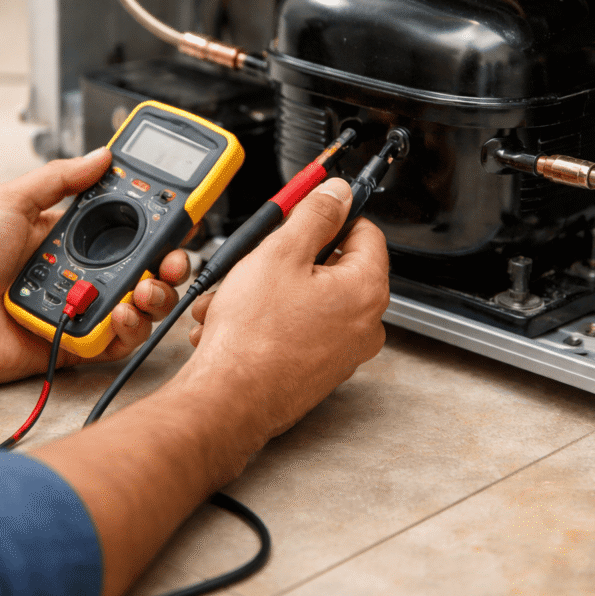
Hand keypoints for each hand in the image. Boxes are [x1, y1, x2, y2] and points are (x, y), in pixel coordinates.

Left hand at [0, 149, 189, 383]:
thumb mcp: (11, 203)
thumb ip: (60, 179)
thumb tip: (101, 155)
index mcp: (71, 235)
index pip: (130, 225)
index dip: (161, 221)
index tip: (184, 213)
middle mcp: (85, 271)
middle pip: (147, 266)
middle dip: (171, 261)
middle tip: (172, 257)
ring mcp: (84, 306)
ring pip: (143, 304)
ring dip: (156, 295)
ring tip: (145, 288)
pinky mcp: (79, 343)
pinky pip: (121, 340)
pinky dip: (131, 329)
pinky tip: (121, 313)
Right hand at [181, 176, 389, 448]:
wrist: (227, 401)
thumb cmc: (254, 337)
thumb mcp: (281, 252)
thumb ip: (315, 215)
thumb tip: (337, 194)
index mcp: (367, 289)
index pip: (365, 231)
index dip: (331, 217)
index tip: (304, 214)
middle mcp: (365, 323)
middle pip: (334, 265)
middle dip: (289, 258)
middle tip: (257, 259)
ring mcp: (343, 351)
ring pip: (308, 297)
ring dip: (269, 290)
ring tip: (235, 297)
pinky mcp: (318, 370)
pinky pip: (298, 328)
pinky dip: (268, 319)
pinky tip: (235, 322)